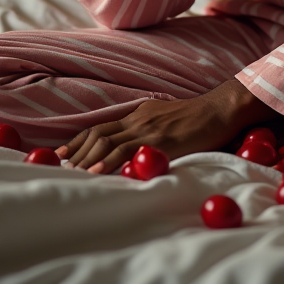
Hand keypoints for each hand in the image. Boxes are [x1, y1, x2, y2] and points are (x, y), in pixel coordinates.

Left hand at [56, 78, 277, 173]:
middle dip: (77, 152)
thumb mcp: (168, 120)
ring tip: (72, 173)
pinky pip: (128, 150)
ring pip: (107, 142)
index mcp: (140, 114)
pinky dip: (109, 162)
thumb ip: (150, 131)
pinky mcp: (160, 140)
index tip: (62, 154)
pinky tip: (98, 173)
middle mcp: (139, 119)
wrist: (222, 109)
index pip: (101, 127)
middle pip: (98, 135)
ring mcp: (149, 129)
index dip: (79, 141)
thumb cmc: (201, 119)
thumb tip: (135, 150)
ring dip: (87, 159)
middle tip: (60, 168)